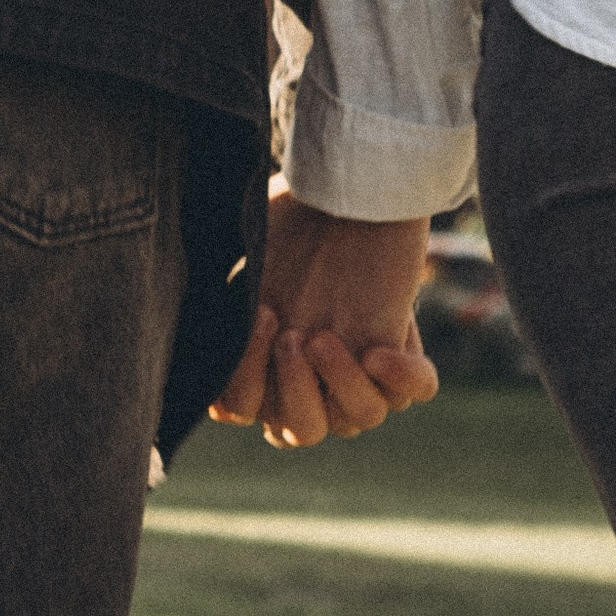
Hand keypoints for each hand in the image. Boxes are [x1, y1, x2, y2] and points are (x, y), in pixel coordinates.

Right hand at [208, 192, 441, 446]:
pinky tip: (382, 347)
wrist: (347, 184)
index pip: (243, 409)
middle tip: (294, 336)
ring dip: (340, 384)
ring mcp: (359, 363)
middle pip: (301, 431)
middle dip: (293, 390)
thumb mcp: (243, 255)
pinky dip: (400, 377)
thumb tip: (202, 330)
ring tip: (328, 336)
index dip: (245, 380)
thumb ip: (222, 301)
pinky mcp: (402, 345)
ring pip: (359, 419)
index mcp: (265, 357)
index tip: (260, 316)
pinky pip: (413, 393)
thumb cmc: (289, 214)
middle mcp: (312, 372)